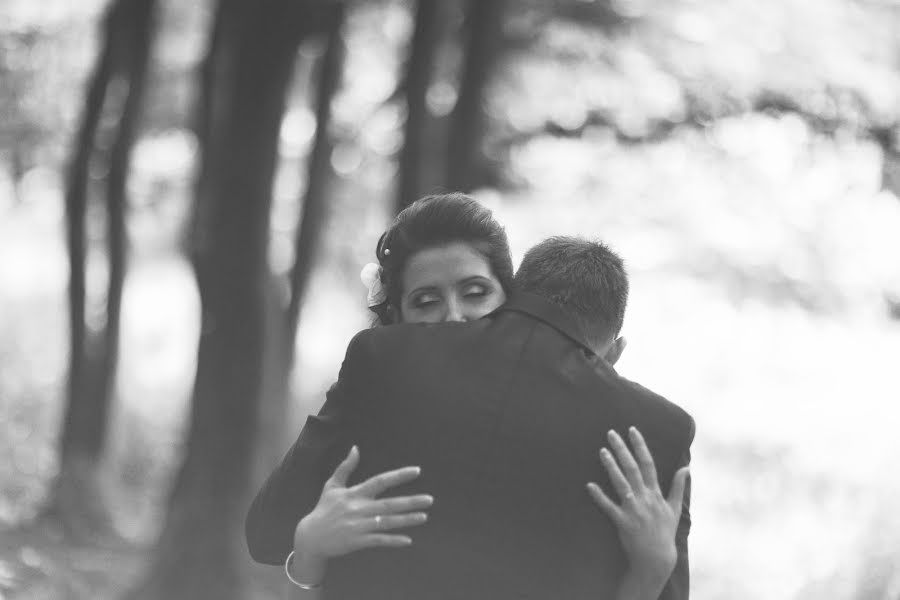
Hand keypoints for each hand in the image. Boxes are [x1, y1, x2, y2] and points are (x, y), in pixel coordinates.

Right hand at [294, 446, 433, 560]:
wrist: (311, 537)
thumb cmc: (324, 509)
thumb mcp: (332, 486)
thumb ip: (346, 467)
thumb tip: (355, 448)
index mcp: (354, 494)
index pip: (380, 481)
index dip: (398, 476)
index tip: (417, 471)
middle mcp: (359, 509)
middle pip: (388, 504)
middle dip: (410, 502)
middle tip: (429, 499)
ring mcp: (359, 526)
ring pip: (387, 523)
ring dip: (406, 520)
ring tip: (424, 517)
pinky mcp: (357, 541)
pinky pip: (378, 541)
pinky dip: (393, 541)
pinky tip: (408, 540)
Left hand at [586, 427, 688, 584]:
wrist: (657, 558)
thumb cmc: (665, 532)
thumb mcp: (675, 508)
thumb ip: (679, 486)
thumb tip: (686, 467)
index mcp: (655, 493)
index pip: (648, 463)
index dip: (640, 445)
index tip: (632, 430)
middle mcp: (645, 498)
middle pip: (632, 468)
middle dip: (622, 449)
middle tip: (610, 433)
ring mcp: (633, 509)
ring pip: (621, 483)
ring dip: (611, 466)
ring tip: (601, 451)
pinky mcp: (623, 522)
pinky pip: (609, 507)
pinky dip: (599, 497)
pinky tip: (589, 486)